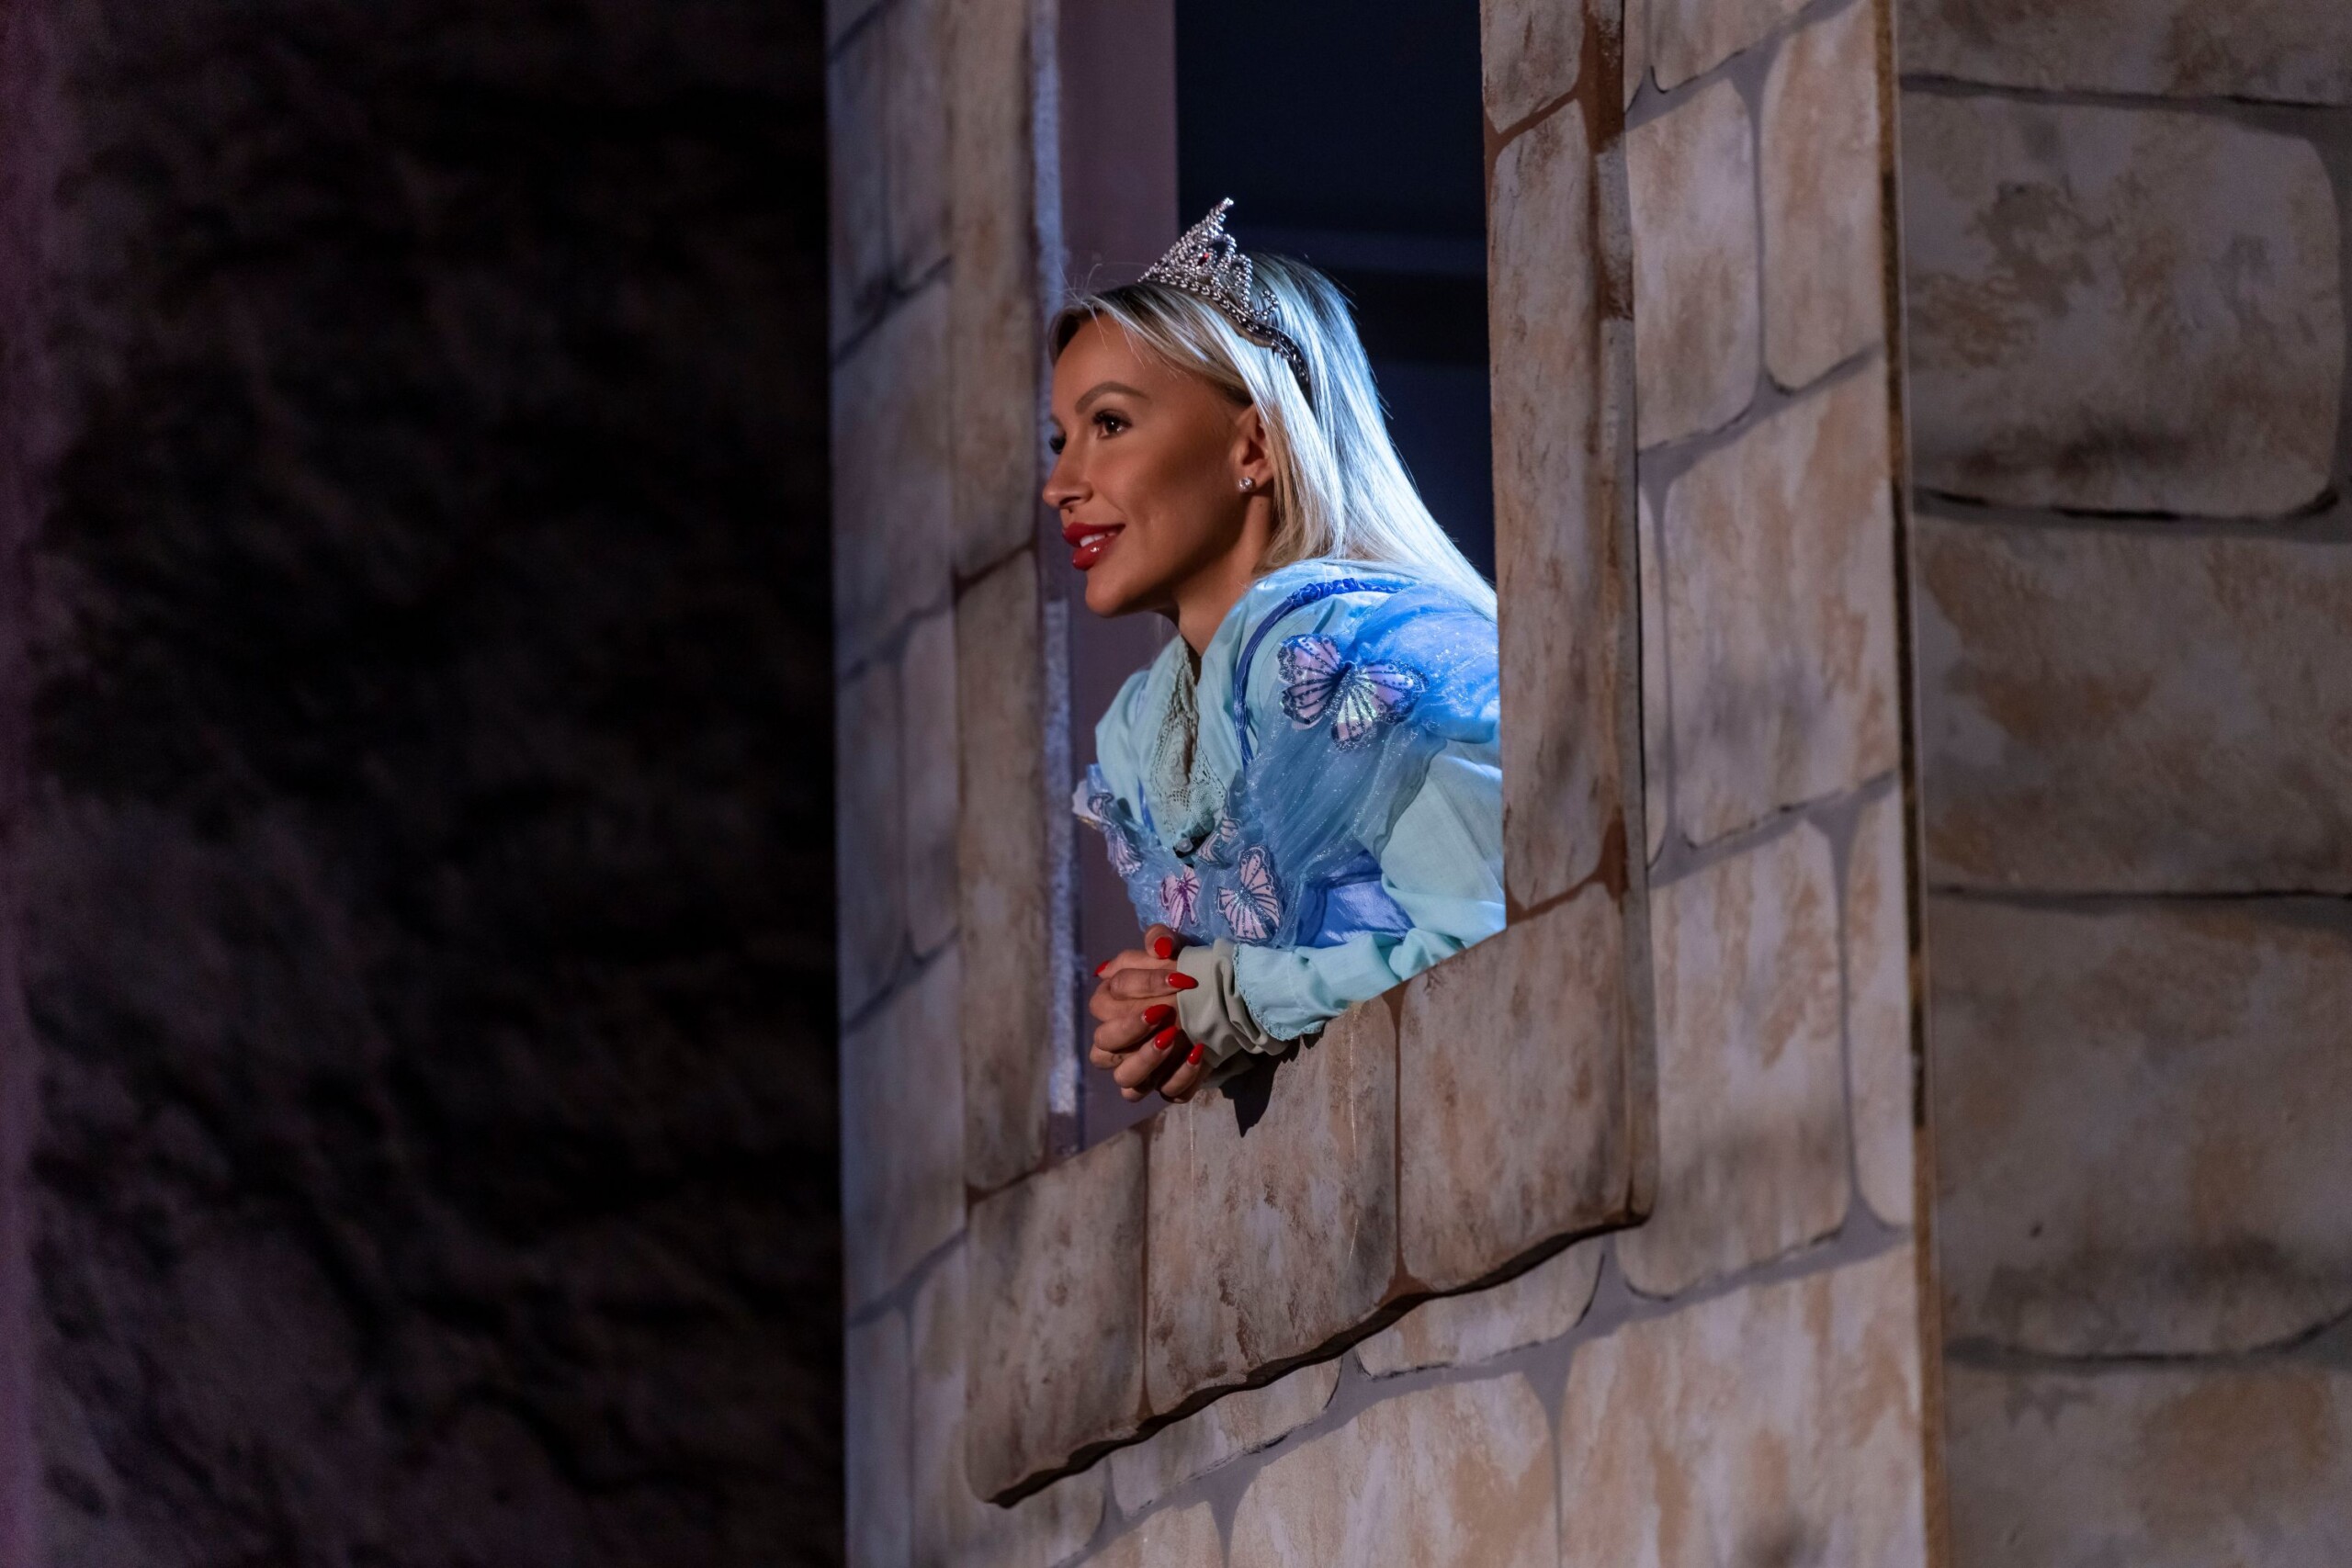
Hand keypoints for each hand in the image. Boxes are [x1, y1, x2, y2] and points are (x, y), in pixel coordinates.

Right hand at [1086, 923, 1212, 1103]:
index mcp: (1109, 1005)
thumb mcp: (1174, 948)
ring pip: (1126, 1082)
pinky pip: (1167, 1093)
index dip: (1140, 988)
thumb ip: (1161, 940)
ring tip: (1173, 1037)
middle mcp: (1116, 1043)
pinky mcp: (1168, 1086)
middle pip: (1103, 1046)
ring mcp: (1140, 1069)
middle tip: (1163, 1012)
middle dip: (1130, 1030)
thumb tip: (1159, 948)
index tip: (1179, 978)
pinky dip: (1182, 1078)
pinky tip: (1199, 1054)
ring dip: (1146, 1061)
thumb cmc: (1183, 973)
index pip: (1104, 1001)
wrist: (1218, 1000)